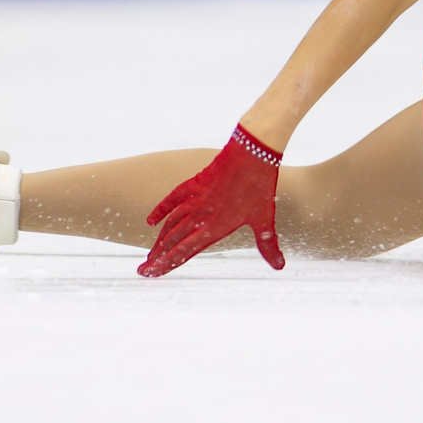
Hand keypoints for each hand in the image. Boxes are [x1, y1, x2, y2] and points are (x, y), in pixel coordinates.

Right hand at [138, 126, 285, 276]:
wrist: (253, 150)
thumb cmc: (261, 185)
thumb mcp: (265, 218)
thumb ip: (268, 245)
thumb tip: (279, 267)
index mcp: (217, 226)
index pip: (186, 250)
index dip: (168, 263)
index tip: (152, 273)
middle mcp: (202, 214)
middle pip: (174, 240)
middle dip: (158, 256)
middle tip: (143, 270)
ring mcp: (197, 197)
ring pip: (171, 223)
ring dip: (159, 240)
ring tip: (150, 254)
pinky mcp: (195, 182)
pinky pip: (173, 199)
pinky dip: (161, 210)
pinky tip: (151, 221)